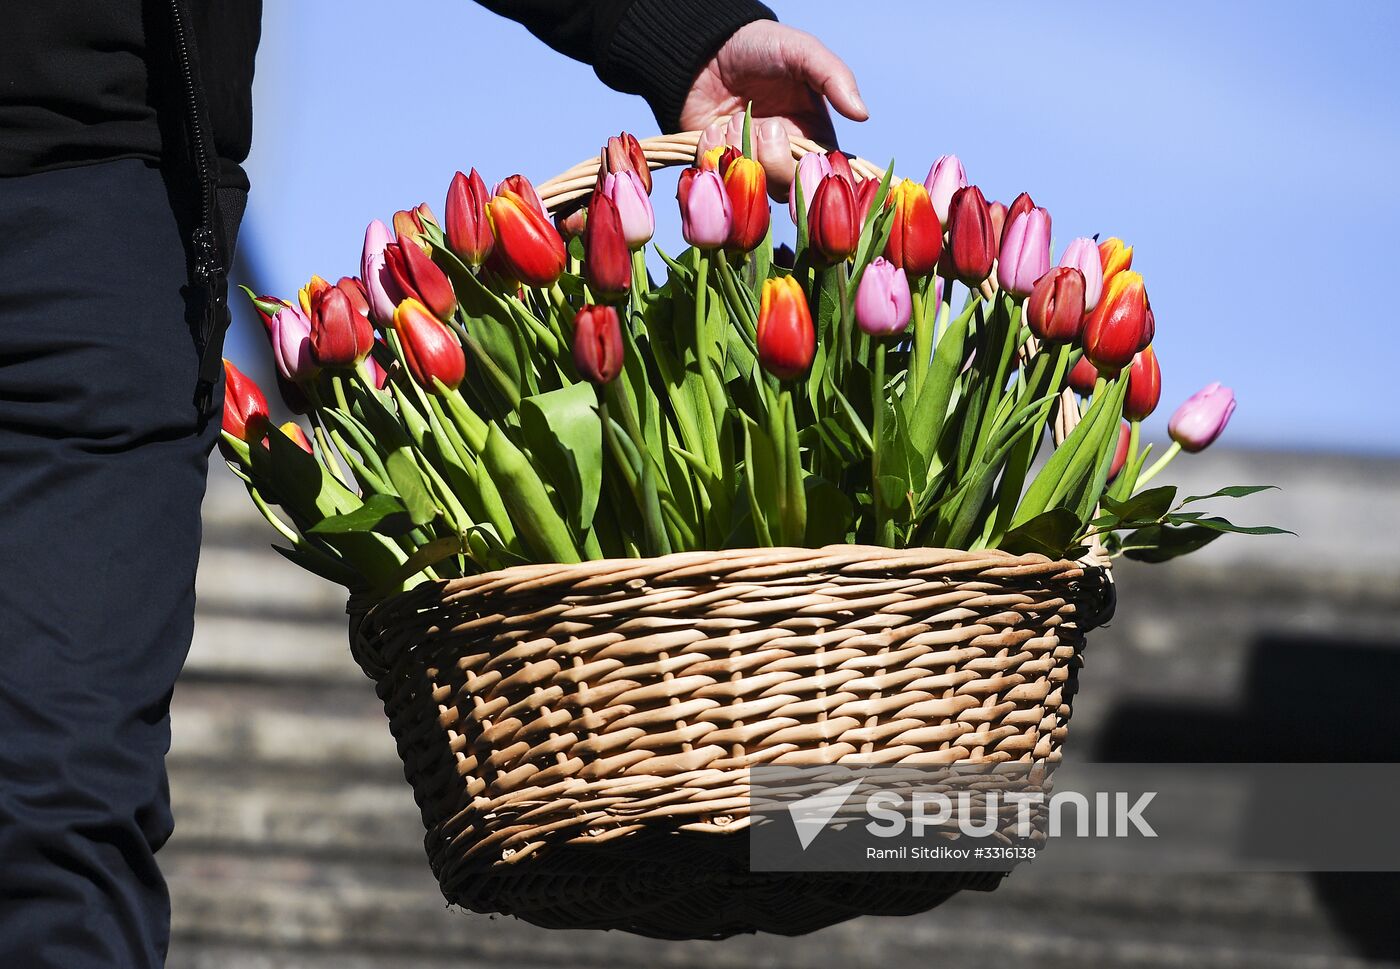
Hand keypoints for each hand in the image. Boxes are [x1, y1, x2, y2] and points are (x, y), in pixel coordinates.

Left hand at [680, 21, 867, 199]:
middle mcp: (782, 155)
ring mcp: (749, 161)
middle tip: (767, 126)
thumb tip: (862, 114)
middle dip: (774, 161)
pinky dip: (714, 154)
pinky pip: (717, 177)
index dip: (814, 175)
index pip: (821, 174)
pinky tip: (713, 129)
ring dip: (742, 152)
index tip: (805, 157)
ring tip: (734, 119)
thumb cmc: (761, 46)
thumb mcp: (801, 52)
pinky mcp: (718, 162)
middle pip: (786, 190)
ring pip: (751, 186)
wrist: (707, 46)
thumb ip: (834, 78)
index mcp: (811, 136)